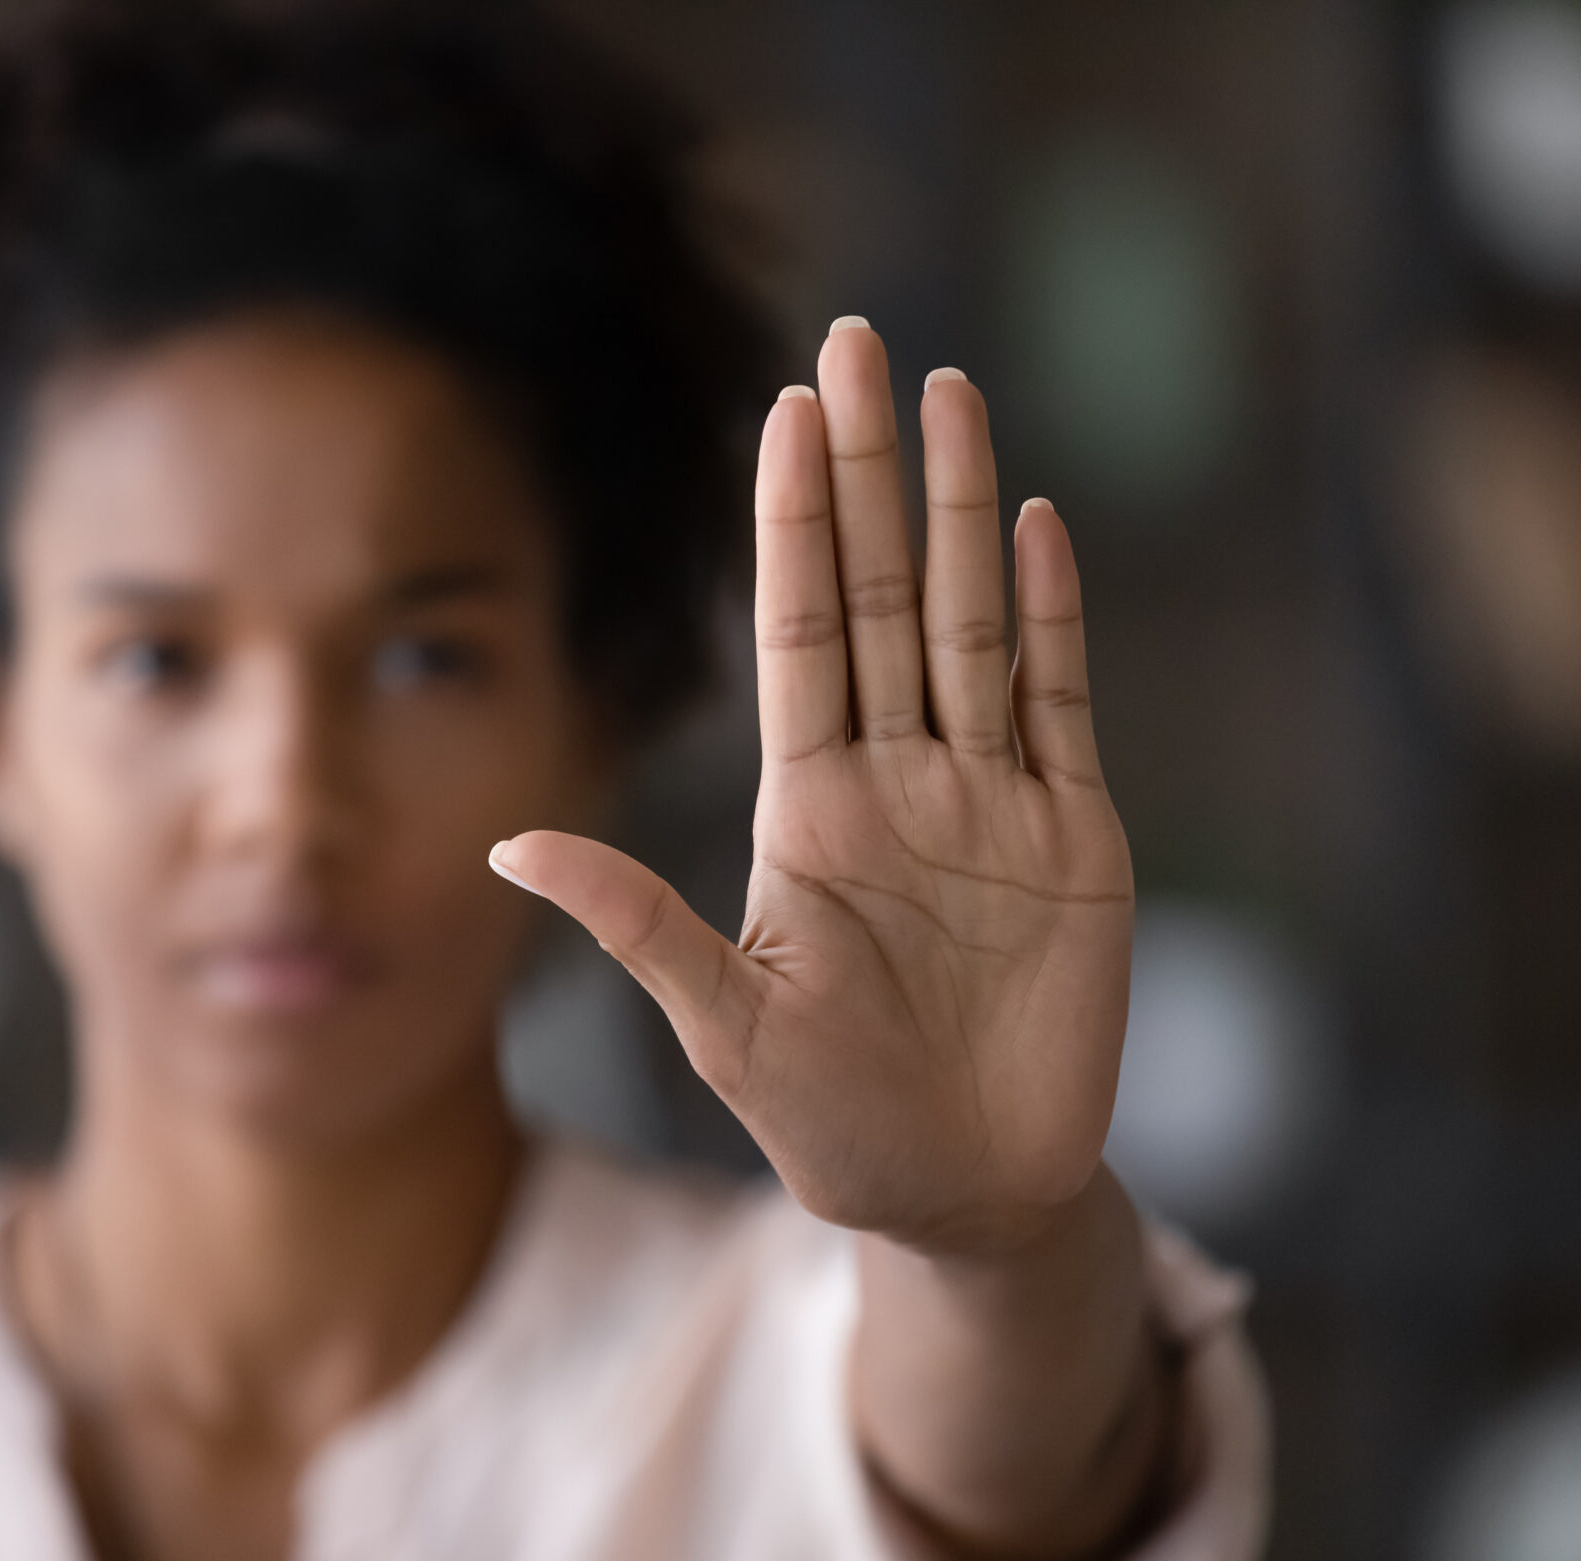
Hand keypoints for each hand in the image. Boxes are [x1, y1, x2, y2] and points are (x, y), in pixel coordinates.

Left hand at [493, 319, 1132, 1256]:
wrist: (967, 1197)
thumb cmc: (832, 1125)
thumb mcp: (724, 1025)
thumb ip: (636, 924)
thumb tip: (505, 847)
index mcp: (810, 810)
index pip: (800, 634)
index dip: (793, 525)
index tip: (781, 414)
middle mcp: (898, 781)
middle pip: (887, 595)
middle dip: (870, 473)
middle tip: (856, 344)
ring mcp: (990, 801)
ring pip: (978, 624)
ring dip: (967, 511)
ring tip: (952, 394)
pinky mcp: (1076, 841)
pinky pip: (1062, 707)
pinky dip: (1057, 619)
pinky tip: (1040, 526)